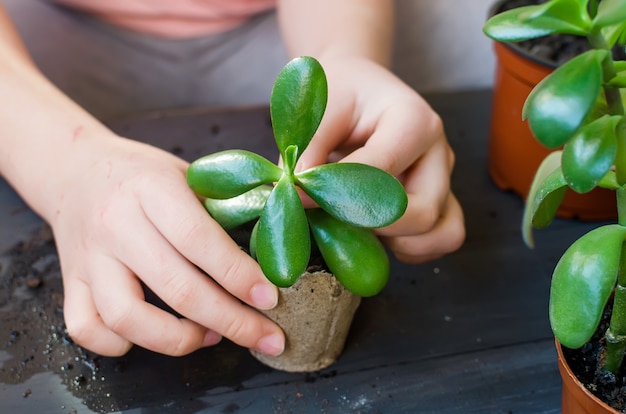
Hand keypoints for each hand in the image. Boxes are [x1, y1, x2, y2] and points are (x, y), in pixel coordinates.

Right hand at [48, 135, 283, 356]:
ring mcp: (89, 258)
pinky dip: (120, 344)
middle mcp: (116, 225)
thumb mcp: (186, 174)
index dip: (239, 275)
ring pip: (126, 318)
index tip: (270, 298)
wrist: (77, 170)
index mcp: (152, 191)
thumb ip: (224, 206)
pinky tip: (152, 337)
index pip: (199, 240)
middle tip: (265, 336)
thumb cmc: (143, 176)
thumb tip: (275, 243)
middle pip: (176, 288)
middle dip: (231, 321)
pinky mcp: (70, 282)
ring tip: (210, 336)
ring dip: (178, 340)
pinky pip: (86, 328)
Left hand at [297, 56, 464, 262]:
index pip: (382, 169)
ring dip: (396, 242)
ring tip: (356, 225)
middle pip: (422, 212)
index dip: (337, 190)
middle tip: (331, 216)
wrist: (360, 88)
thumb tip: (297, 191)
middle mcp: (437, 153)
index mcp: (414, 120)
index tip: (299, 194)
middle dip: (372, 224)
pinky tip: (375, 233)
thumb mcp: (320, 107)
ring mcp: (443, 180)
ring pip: (441, 232)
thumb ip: (309, 147)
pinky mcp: (440, 202)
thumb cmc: (342, 93)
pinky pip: (441, 239)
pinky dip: (410, 248)